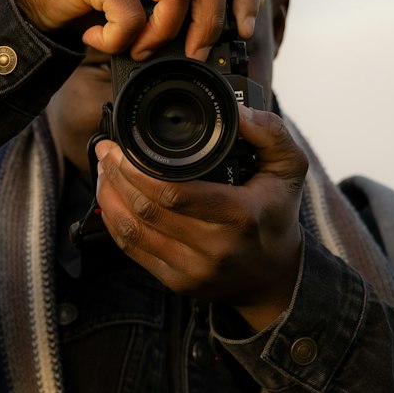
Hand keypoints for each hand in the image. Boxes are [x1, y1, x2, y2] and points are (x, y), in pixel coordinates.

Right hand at [7, 0, 262, 60]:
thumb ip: (173, 7)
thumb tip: (214, 42)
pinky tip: (97, 39)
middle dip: (211, 23)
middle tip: (194, 53)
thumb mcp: (141, 2)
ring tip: (138, 48)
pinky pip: (131, 15)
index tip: (243, 30)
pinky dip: (118, 40)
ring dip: (163, 34)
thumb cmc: (89, 5)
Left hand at [94, 106, 306, 331]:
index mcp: (239, 216)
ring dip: (110, 197)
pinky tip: (110, 200)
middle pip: (146, 209)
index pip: (175, 193)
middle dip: (118, 176)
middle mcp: (214, 248)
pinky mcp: (177, 282)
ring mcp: (193, 270)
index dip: (139, 170)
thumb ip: (269, 132)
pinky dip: (114, 222)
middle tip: (107, 151)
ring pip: (133, 231)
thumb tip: (239, 111)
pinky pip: (133, 251)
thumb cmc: (277, 217)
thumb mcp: (289, 169)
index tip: (122, 146)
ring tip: (104, 171)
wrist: (274, 277)